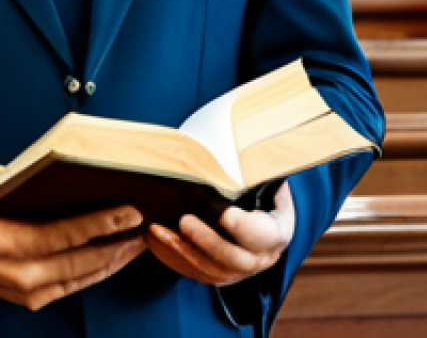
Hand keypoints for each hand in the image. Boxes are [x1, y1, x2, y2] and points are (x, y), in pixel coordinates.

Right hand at [0, 161, 145, 311]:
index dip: (97, 224)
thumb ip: (19, 179)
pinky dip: (95, 271)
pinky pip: (71, 285)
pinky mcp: (30, 298)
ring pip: (78, 277)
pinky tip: (113, 257)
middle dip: (115, 243)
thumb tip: (65, 172)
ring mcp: (23, 289)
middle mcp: (14, 272)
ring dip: (112, 260)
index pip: (59, 234)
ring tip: (136, 240)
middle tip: (142, 225)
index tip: (127, 213)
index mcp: (0, 240)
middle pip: (76, 260)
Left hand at [146, 181, 295, 285]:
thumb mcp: (265, 183)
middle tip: (184, 220)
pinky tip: (151, 240)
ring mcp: (238, 271)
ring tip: (155, 230)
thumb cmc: (260, 195)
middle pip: (233, 258)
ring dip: (180, 250)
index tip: (225, 213)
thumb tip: (246, 149)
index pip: (262, 235)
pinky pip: (193, 273)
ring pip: (209, 270)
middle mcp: (259, 258)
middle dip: (206, 241)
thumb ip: (256, 173)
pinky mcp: (218, 275)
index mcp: (274, 232)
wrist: (262, 222)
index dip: (244, 227)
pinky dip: (171, 258)